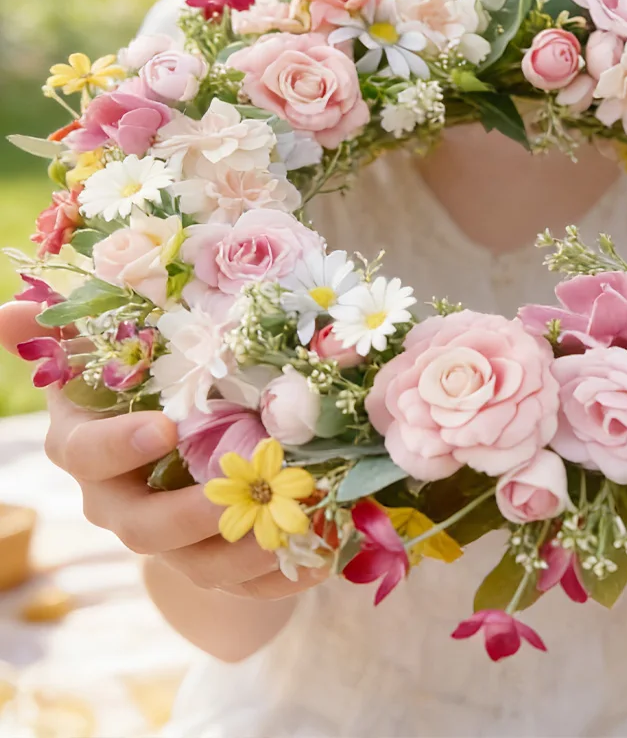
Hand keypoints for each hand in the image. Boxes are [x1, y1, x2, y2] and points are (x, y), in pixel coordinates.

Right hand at [0, 299, 327, 600]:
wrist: (167, 452)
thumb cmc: (133, 386)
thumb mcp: (100, 351)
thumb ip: (59, 331)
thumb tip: (8, 313)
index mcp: (89, 452)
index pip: (88, 456)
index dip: (120, 446)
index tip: (163, 426)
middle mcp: (122, 504)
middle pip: (144, 527)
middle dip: (191, 515)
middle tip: (240, 491)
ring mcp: (169, 542)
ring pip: (199, 566)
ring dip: (245, 552)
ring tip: (290, 525)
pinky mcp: (213, 565)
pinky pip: (245, 586)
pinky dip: (282, 577)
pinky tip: (321, 556)